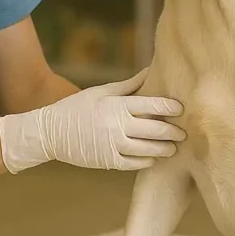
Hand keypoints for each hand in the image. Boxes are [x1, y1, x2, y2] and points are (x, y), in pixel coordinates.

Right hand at [0, 69, 185, 172]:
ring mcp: (113, 145)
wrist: (49, 133)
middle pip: (155, 130)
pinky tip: (154, 158)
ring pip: (148, 150)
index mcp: (117, 105)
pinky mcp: (107, 161)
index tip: (182, 109)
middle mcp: (117, 125)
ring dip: (165, 149)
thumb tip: (150, 71)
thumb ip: (128, 85)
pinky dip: (147, 161)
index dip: (170, 108)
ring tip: (174, 148)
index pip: (152, 105)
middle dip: (174, 131)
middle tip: (185, 133)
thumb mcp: (101, 91)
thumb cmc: (77, 108)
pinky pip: (134, 164)